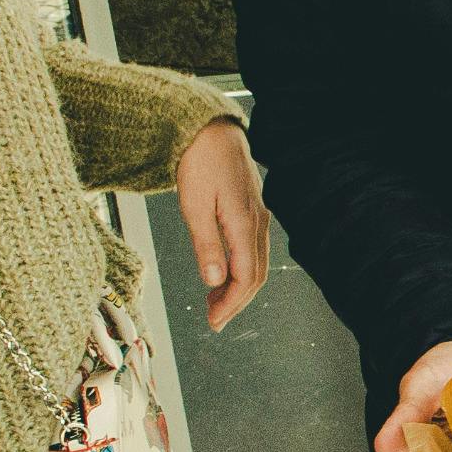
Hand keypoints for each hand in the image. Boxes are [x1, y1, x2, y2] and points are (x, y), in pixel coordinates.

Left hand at [171, 118, 268, 330]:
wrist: (210, 130)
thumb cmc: (199, 162)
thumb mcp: (194, 205)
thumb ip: (206, 245)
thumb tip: (215, 280)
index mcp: (244, 222)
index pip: (246, 275)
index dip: (232, 303)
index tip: (214, 320)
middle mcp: (258, 222)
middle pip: (256, 274)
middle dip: (236, 302)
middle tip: (214, 320)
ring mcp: (258, 216)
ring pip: (256, 263)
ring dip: (238, 288)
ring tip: (215, 302)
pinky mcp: (252, 212)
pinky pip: (253, 249)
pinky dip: (240, 269)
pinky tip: (223, 274)